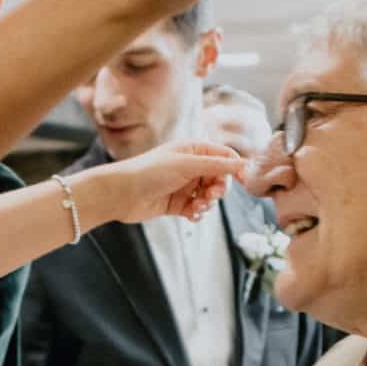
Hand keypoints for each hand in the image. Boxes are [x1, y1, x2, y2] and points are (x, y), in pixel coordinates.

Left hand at [77, 139, 243, 225]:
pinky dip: (197, 213)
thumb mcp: (187, 165)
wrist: (121, 193)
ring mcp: (184, 186)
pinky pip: (197, 209)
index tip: (245, 181)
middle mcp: (190, 166)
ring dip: (208, 203)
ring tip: (197, 207)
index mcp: (193, 150)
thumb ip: (217, 164)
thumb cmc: (150, 172)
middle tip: (212, 196)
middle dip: (219, 189)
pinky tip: (192, 215)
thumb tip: (244, 164)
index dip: (236, 168)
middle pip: (219, 178)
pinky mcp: (177, 204)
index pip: (224, 156)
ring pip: (209, 196)